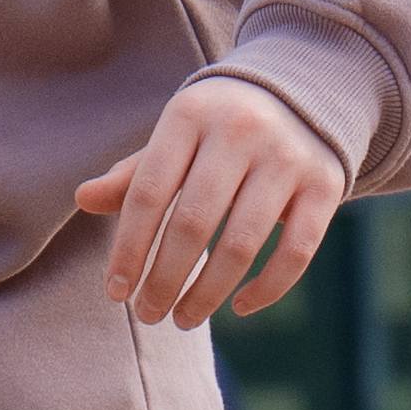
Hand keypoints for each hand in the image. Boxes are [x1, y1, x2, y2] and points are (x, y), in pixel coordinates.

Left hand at [73, 71, 341, 327]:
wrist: (303, 91)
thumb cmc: (216, 128)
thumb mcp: (173, 137)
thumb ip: (133, 174)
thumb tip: (83, 199)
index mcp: (190, 116)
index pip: (148, 194)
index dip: (128, 250)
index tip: (116, 293)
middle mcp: (242, 132)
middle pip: (193, 225)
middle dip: (164, 280)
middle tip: (148, 315)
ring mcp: (288, 157)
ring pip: (242, 245)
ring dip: (207, 293)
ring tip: (183, 318)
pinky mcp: (327, 183)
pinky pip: (297, 251)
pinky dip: (267, 288)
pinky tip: (238, 307)